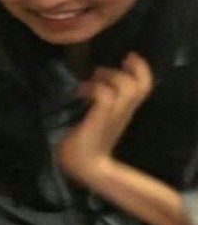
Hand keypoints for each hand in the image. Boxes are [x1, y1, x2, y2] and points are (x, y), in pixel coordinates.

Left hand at [58, 52, 152, 184]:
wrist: (85, 168)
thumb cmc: (83, 145)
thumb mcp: (95, 119)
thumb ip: (98, 104)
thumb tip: (89, 82)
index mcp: (124, 111)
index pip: (144, 86)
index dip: (141, 68)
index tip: (129, 56)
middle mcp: (123, 112)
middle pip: (141, 85)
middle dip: (127, 69)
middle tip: (101, 70)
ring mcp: (112, 117)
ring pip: (126, 88)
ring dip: (108, 77)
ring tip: (91, 80)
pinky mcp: (99, 121)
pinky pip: (105, 96)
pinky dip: (94, 88)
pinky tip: (80, 92)